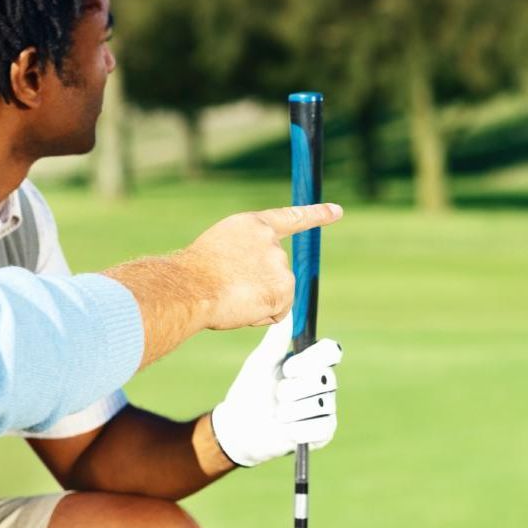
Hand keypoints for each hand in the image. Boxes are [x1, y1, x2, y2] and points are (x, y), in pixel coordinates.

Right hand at [178, 204, 342, 330]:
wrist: (190, 287)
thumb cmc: (191, 275)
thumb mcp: (218, 251)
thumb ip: (243, 257)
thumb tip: (253, 284)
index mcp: (251, 225)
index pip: (290, 218)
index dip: (316, 215)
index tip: (338, 211)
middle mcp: (270, 240)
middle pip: (276, 271)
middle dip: (258, 285)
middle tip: (227, 287)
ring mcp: (279, 264)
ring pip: (276, 294)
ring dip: (257, 300)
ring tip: (230, 295)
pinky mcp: (283, 288)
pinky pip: (277, 312)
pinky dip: (260, 315)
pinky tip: (241, 306)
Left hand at [210, 317, 342, 466]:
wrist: (239, 425)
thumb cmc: (251, 389)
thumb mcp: (261, 362)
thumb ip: (277, 339)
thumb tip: (288, 311)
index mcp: (311, 362)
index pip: (331, 351)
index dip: (312, 360)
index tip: (288, 368)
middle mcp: (324, 382)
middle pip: (326, 378)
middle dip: (294, 389)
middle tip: (277, 395)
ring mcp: (326, 407)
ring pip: (320, 405)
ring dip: (291, 410)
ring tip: (277, 413)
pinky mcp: (324, 432)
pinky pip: (320, 428)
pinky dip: (297, 429)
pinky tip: (285, 428)